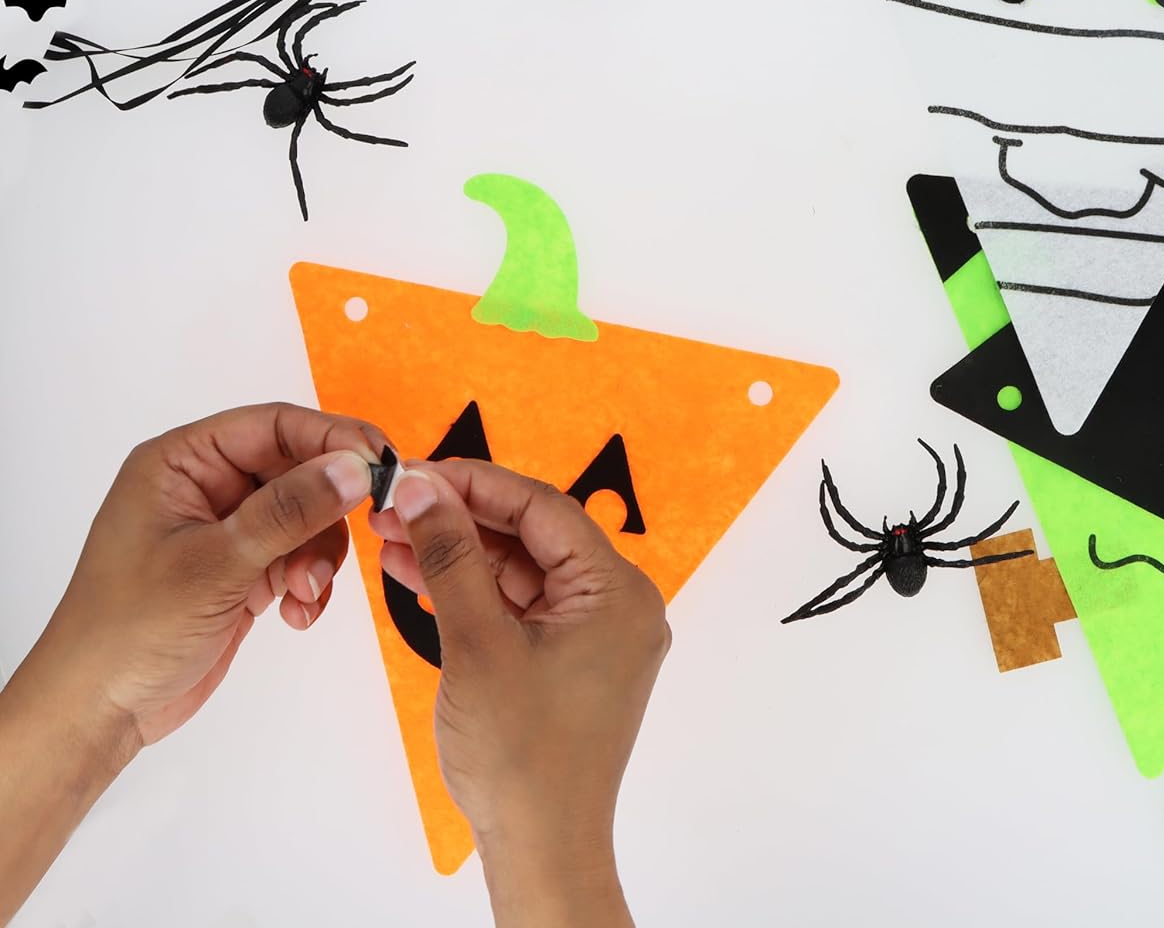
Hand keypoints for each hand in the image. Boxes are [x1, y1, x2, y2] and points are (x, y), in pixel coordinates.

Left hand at [26, 403, 387, 751]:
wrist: (100, 708)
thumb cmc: (126, 630)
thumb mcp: (216, 564)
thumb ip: (290, 512)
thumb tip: (353, 469)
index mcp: (181, 463)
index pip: (273, 426)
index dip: (332, 439)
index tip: (380, 463)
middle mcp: (205, 488)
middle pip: (298, 471)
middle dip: (327, 511)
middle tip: (359, 533)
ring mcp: (226, 531)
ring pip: (307, 518)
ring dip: (319, 557)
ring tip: (302, 592)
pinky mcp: (241, 569)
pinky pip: (299, 558)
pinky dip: (308, 584)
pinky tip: (294, 613)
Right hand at [370, 459, 670, 926]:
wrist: (541, 845)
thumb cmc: (524, 759)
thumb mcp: (479, 643)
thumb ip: (451, 558)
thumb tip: (423, 491)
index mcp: (617, 593)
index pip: (544, 508)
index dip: (476, 483)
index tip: (419, 471)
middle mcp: (618, 607)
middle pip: (533, 535)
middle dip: (460, 518)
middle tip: (395, 504)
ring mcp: (595, 635)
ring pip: (521, 571)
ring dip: (460, 553)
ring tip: (390, 535)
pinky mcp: (570, 660)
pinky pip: (521, 607)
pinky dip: (473, 592)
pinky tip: (417, 573)